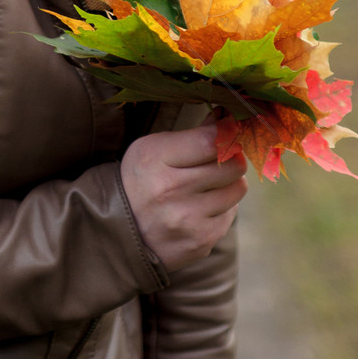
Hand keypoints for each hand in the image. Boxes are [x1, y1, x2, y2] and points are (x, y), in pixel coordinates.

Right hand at [120, 124, 246, 272]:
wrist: (119, 232)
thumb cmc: (142, 180)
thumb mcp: (153, 149)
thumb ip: (192, 135)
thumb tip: (229, 117)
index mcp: (155, 159)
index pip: (210, 140)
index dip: (228, 132)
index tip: (231, 128)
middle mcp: (170, 190)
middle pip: (232, 164)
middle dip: (232, 158)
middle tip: (221, 158)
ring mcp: (187, 219)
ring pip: (237, 189)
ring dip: (229, 184)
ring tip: (207, 185)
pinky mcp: (201, 241)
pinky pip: (231, 215)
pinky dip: (221, 209)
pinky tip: (200, 209)